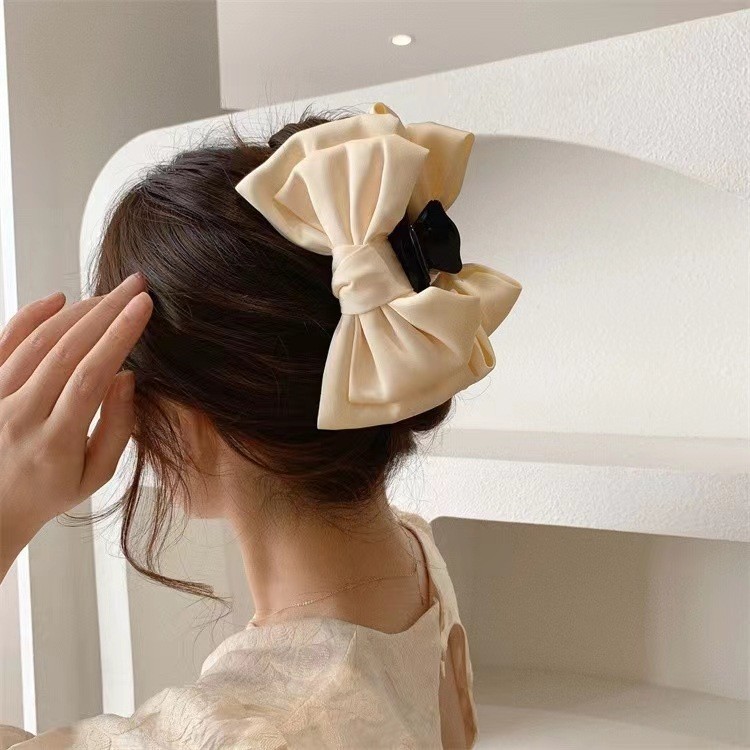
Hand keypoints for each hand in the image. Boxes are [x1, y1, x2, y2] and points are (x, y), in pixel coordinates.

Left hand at [0, 274, 152, 580]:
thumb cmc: (49, 493)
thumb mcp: (96, 476)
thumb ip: (117, 428)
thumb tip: (127, 377)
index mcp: (54, 442)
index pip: (91, 377)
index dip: (119, 337)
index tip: (144, 307)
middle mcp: (19, 415)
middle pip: (66, 350)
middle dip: (106, 311)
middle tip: (135, 286)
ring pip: (37, 341)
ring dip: (77, 312)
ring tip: (109, 296)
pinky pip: (3, 342)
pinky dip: (29, 315)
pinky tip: (58, 299)